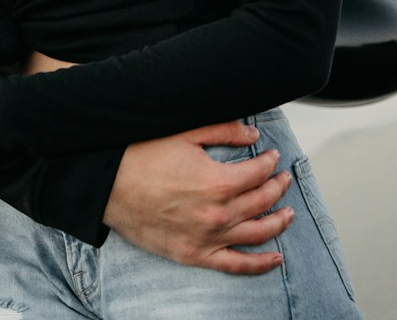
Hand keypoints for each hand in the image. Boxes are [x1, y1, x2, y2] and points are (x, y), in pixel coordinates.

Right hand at [104, 122, 294, 274]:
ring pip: (257, 233)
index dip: (270, 161)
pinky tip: (276, 258)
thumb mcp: (184, 132)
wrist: (108, 185)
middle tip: (283, 178)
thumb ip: (223, 130)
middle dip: (278, 187)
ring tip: (288, 212)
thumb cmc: (141, 155)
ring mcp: (208, 238)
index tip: (272, 155)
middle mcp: (218, 213)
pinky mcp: (195, 255)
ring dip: (278, 222)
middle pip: (262, 201)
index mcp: (218, 181)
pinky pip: (237, 265)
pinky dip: (260, 264)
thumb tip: (253, 133)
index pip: (258, 172)